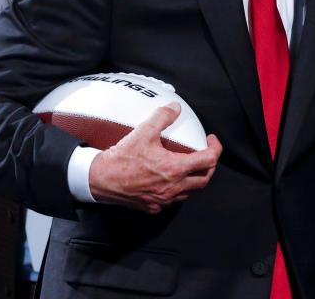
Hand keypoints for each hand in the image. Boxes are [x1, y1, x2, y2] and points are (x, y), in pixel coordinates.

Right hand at [89, 103, 222, 213]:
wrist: (99, 180)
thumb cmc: (121, 159)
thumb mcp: (143, 131)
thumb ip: (162, 117)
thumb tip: (175, 108)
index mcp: (175, 169)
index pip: (209, 160)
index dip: (215, 148)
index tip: (210, 141)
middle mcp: (173, 187)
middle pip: (204, 179)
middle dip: (209, 165)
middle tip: (205, 154)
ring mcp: (163, 199)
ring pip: (190, 192)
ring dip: (194, 179)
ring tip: (189, 166)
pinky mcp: (153, 206)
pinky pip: (172, 201)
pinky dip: (177, 190)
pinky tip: (170, 181)